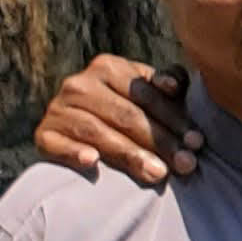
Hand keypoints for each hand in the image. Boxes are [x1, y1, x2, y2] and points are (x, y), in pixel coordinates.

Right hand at [34, 54, 198, 184]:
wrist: (77, 127)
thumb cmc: (127, 109)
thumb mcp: (147, 93)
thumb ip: (167, 84)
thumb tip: (173, 86)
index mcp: (108, 67)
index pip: (145, 95)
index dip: (174, 119)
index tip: (197, 142)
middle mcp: (79, 84)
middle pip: (126, 115)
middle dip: (160, 142)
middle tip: (186, 164)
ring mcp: (58, 109)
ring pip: (98, 132)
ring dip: (129, 154)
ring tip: (157, 173)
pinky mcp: (44, 134)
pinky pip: (58, 144)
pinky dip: (74, 152)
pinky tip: (93, 162)